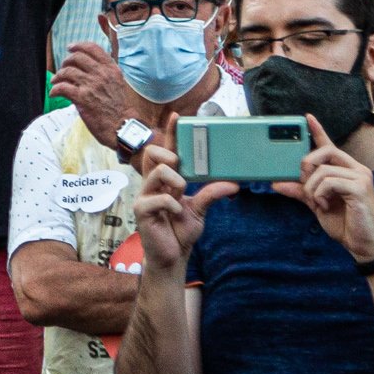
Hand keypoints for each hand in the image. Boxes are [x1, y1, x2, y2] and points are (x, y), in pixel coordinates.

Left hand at [55, 39, 132, 153]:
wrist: (124, 127)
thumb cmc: (121, 109)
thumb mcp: (118, 84)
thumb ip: (105, 74)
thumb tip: (88, 68)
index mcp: (111, 69)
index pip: (93, 48)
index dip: (78, 46)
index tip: (70, 48)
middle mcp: (101, 74)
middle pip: (77, 58)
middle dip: (66, 62)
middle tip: (63, 69)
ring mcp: (92, 85)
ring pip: (67, 71)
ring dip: (58, 76)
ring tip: (56, 82)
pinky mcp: (82, 98)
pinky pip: (62, 88)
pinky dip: (55, 90)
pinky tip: (54, 94)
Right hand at [130, 113, 236, 270]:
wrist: (173, 256)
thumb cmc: (180, 231)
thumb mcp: (200, 210)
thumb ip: (211, 194)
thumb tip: (232, 183)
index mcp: (164, 180)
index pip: (165, 150)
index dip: (170, 132)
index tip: (178, 116)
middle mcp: (152, 184)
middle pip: (153, 153)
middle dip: (170, 156)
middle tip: (180, 170)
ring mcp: (144, 195)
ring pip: (158, 171)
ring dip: (175, 181)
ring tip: (181, 195)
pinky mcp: (141, 210)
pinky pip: (160, 198)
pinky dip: (174, 205)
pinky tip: (175, 214)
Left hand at [291, 115, 373, 260]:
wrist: (363, 244)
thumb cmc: (344, 223)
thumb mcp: (317, 204)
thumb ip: (300, 191)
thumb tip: (277, 183)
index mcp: (347, 170)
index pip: (331, 145)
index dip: (318, 131)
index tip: (307, 117)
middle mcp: (357, 169)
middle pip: (326, 151)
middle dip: (307, 164)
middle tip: (304, 182)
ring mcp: (361, 177)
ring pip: (323, 170)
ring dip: (311, 188)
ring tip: (317, 203)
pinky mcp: (360, 188)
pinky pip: (329, 181)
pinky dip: (319, 194)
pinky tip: (324, 206)